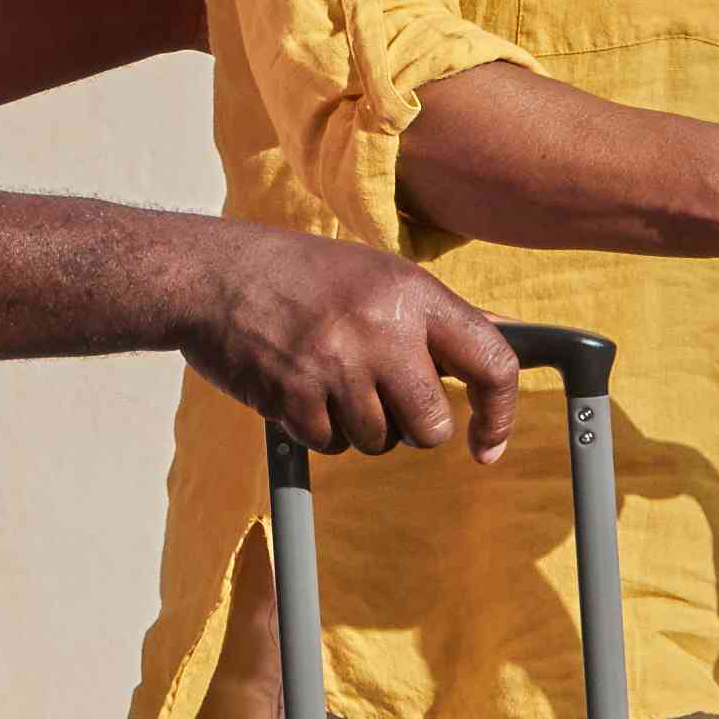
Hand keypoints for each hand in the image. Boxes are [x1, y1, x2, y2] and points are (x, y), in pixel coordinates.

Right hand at [187, 229, 519, 457]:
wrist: (214, 274)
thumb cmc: (300, 275)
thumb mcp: (380, 274)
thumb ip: (437, 314)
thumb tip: (504, 336)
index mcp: (414, 294)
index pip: (492, 363)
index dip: (499, 414)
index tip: (489, 443)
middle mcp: (383, 330)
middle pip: (431, 427)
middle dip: (411, 428)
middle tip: (379, 397)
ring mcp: (337, 365)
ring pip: (378, 441)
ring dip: (356, 426)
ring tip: (326, 377)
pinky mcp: (295, 396)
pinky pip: (330, 444)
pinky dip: (316, 428)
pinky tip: (298, 387)